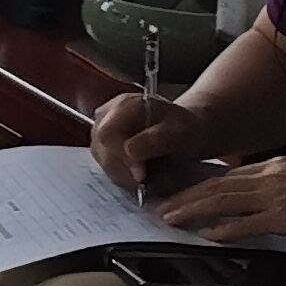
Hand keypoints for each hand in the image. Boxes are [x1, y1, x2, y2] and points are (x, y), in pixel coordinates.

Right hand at [86, 88, 216, 192]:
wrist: (185, 131)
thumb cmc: (185, 129)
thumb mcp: (179, 133)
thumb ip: (156, 139)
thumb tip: (129, 151)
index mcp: (126, 104)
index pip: (107, 132)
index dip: (120, 155)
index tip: (141, 175)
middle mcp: (108, 114)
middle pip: (100, 147)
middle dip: (122, 169)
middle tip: (146, 181)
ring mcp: (102, 129)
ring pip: (101, 158)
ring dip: (122, 174)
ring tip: (146, 178)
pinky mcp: (103, 144)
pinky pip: (104, 163)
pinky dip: (121, 175)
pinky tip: (138, 176)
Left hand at [158, 154, 285, 249]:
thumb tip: (266, 197)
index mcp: (279, 165)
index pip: (231, 175)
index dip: (203, 185)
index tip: (183, 193)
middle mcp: (273, 175)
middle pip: (218, 184)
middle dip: (187, 196)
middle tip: (163, 207)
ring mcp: (278, 196)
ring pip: (224, 200)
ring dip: (194, 210)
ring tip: (171, 219)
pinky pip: (247, 223)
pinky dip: (224, 229)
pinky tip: (206, 235)